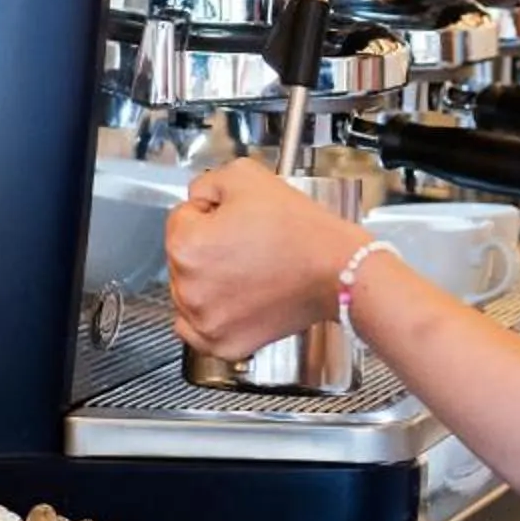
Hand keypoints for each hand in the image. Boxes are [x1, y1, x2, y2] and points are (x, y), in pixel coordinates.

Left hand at [165, 160, 354, 363]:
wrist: (337, 271)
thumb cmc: (301, 232)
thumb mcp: (247, 176)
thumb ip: (207, 182)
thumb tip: (197, 198)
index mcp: (187, 245)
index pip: (182, 217)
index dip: (211, 210)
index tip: (237, 217)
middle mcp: (189, 288)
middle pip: (183, 255)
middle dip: (209, 245)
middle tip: (248, 241)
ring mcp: (205, 321)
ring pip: (188, 290)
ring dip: (208, 279)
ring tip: (249, 269)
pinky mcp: (223, 344)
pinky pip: (195, 329)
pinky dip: (209, 315)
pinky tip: (232, 299)